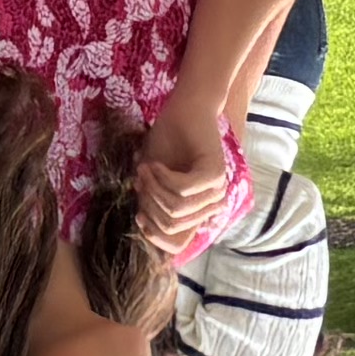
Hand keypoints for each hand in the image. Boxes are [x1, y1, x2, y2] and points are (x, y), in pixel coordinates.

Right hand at [131, 96, 233, 264]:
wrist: (183, 110)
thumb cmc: (167, 142)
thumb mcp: (153, 180)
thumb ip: (152, 205)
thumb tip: (144, 231)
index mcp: (198, 211)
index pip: (178, 245)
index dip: (154, 236)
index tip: (138, 217)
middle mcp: (211, 205)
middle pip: (171, 226)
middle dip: (148, 204)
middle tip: (138, 178)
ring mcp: (216, 190)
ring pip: (175, 209)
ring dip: (152, 188)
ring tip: (144, 168)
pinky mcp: (215, 175)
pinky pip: (181, 191)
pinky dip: (161, 177)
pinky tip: (154, 163)